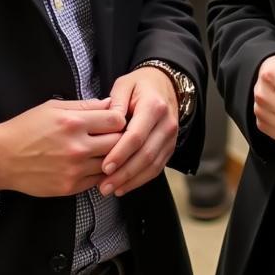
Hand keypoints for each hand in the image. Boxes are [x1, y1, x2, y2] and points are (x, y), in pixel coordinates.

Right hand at [0, 98, 125, 196]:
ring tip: (102, 151)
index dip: (119, 119)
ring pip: (110, 164)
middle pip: (118, 143)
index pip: (116, 120)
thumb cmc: (26, 128)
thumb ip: (84, 106)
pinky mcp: (70, 187)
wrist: (2, 158)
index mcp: (73, 122)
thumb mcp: (53, 107)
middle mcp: (77, 147)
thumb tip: (109, 104)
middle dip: (119, 138)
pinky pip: (97, 180)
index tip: (114, 120)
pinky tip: (90, 165)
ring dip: (110, 157)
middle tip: (114, 136)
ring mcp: (74, 170)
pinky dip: (98, 172)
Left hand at [98, 67, 179, 197]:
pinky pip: (157, 168)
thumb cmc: (139, 85)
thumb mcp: (124, 85)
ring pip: (153, 165)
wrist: (164, 84)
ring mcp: (171, 137)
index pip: (136, 136)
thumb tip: (107, 125)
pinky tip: (124, 187)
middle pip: (146, 155)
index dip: (120, 153)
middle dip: (124, 173)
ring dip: (131, 181)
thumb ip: (115, 104)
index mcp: (154, 106)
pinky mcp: (170, 147)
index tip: (104, 167)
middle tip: (104, 186)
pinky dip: (140, 180)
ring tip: (110, 189)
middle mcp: (166, 124)